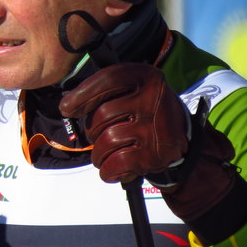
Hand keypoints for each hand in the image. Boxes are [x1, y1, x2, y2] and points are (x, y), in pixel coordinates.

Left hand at [59, 63, 189, 183]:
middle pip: (102, 115)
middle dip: (91, 130)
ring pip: (106, 141)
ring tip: (103, 153)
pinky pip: (117, 163)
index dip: (82, 94)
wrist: (179, 134)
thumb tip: (67, 105)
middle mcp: (152, 99)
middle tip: (97, 135)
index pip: (107, 80)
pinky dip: (107, 170)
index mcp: (144, 76)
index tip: (67, 108)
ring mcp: (154, 128)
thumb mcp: (130, 87)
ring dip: (98, 153)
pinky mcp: (155, 155)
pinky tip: (109, 168)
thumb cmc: (142, 108)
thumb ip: (101, 89)